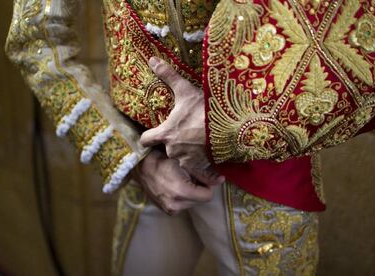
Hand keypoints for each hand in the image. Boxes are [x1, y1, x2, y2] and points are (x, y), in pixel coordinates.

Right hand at [133, 150, 215, 214]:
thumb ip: (205, 174)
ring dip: (191, 193)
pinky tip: (174, 185)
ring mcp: (170, 210)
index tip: (198, 175)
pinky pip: (183, 205)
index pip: (208, 196)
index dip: (206, 184)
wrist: (141, 166)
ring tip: (179, 180)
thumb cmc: (163, 160)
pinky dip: (182, 196)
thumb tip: (221, 180)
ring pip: (193, 203)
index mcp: (182, 193)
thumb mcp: (185, 163)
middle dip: (198, 188)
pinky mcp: (166, 210)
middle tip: (187, 176)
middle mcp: (176, 205)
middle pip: (201, 200)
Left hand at [140, 57, 224, 185]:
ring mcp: (187, 160)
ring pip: (183, 159)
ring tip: (201, 145)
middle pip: (167, 149)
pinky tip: (213, 162)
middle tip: (187, 134)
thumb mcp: (185, 90)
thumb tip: (151, 60)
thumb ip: (168, 76)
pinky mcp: (202, 167)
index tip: (151, 135)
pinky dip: (205, 168)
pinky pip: (200, 170)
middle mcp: (172, 150)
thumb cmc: (203, 110)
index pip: (146, 140)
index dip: (148, 138)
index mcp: (165, 134)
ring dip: (190, 154)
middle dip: (175, 143)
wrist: (228, 127)